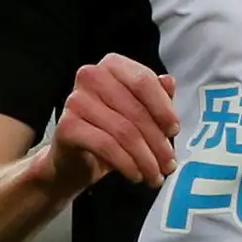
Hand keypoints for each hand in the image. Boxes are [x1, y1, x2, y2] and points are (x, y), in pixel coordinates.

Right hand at [49, 53, 179, 187]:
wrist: (78, 158)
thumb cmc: (114, 129)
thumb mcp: (141, 111)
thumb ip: (156, 95)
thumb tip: (169, 82)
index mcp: (113, 65)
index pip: (144, 81)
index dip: (164, 108)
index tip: (174, 131)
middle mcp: (90, 76)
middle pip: (136, 111)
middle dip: (158, 143)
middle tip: (169, 165)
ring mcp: (75, 100)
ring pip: (124, 132)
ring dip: (146, 159)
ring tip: (156, 176)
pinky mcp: (66, 126)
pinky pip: (107, 146)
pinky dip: (127, 164)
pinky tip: (136, 175)